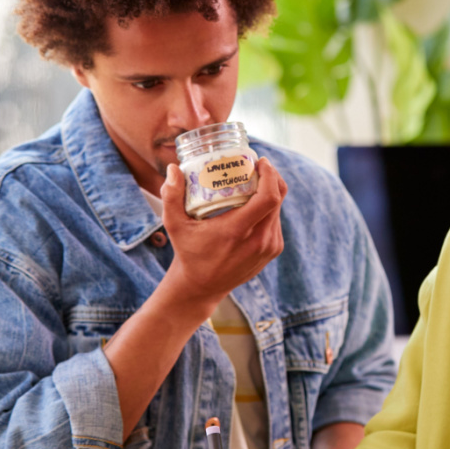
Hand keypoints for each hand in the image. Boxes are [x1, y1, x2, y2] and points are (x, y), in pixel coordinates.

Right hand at [160, 156, 287, 306]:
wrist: (203, 286)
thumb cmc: (188, 253)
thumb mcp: (174, 226)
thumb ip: (170, 197)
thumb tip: (173, 169)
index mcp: (238, 231)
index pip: (268, 198)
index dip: (270, 175)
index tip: (261, 161)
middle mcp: (259, 240)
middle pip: (278, 199)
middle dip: (271, 177)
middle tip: (257, 165)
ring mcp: (269, 247)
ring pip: (279, 209)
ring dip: (271, 191)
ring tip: (256, 179)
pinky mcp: (273, 250)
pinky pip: (277, 221)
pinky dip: (270, 208)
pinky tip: (257, 201)